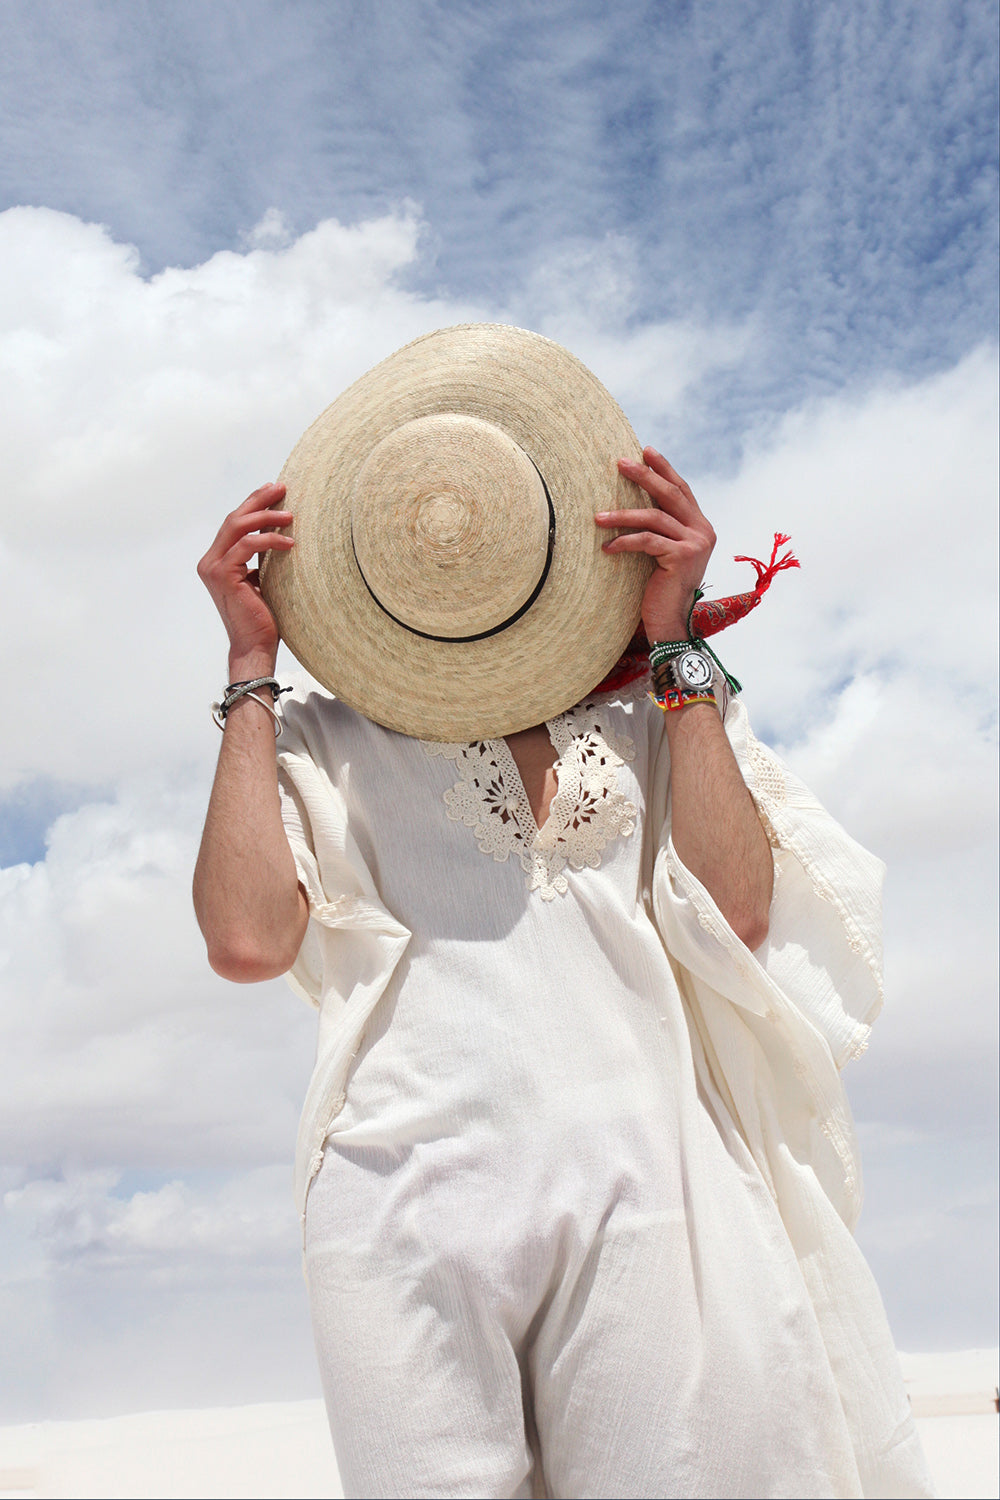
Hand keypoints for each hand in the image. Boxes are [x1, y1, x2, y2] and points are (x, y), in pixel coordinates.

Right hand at [197, 482, 293, 670]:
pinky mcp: (223, 575)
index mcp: (217, 560)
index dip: (253, 503)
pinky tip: (289, 543)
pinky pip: (247, 546)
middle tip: (282, 488)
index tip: (273, 489)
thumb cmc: (262, 617)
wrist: (254, 646)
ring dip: (267, 517)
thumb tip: (277, 533)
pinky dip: (269, 540)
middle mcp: (210, 561)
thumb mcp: (263, 578)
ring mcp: (213, 567)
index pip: (235, 523)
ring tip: (291, 516)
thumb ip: (260, 557)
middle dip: (259, 500)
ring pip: (238, 527)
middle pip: (235, 519)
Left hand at [596, 448, 715, 643]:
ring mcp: (696, 544)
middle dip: (644, 476)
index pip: (682, 490)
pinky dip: (625, 541)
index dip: (664, 469)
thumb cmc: (660, 588)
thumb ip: (661, 528)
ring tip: (597, 517)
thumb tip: (636, 500)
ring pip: (655, 517)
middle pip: (670, 495)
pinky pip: (648, 541)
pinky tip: (607, 546)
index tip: (645, 450)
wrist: (669, 622)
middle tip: (620, 463)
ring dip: (623, 515)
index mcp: (701, 526)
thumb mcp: (663, 552)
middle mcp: (703, 531)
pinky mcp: (682, 558)